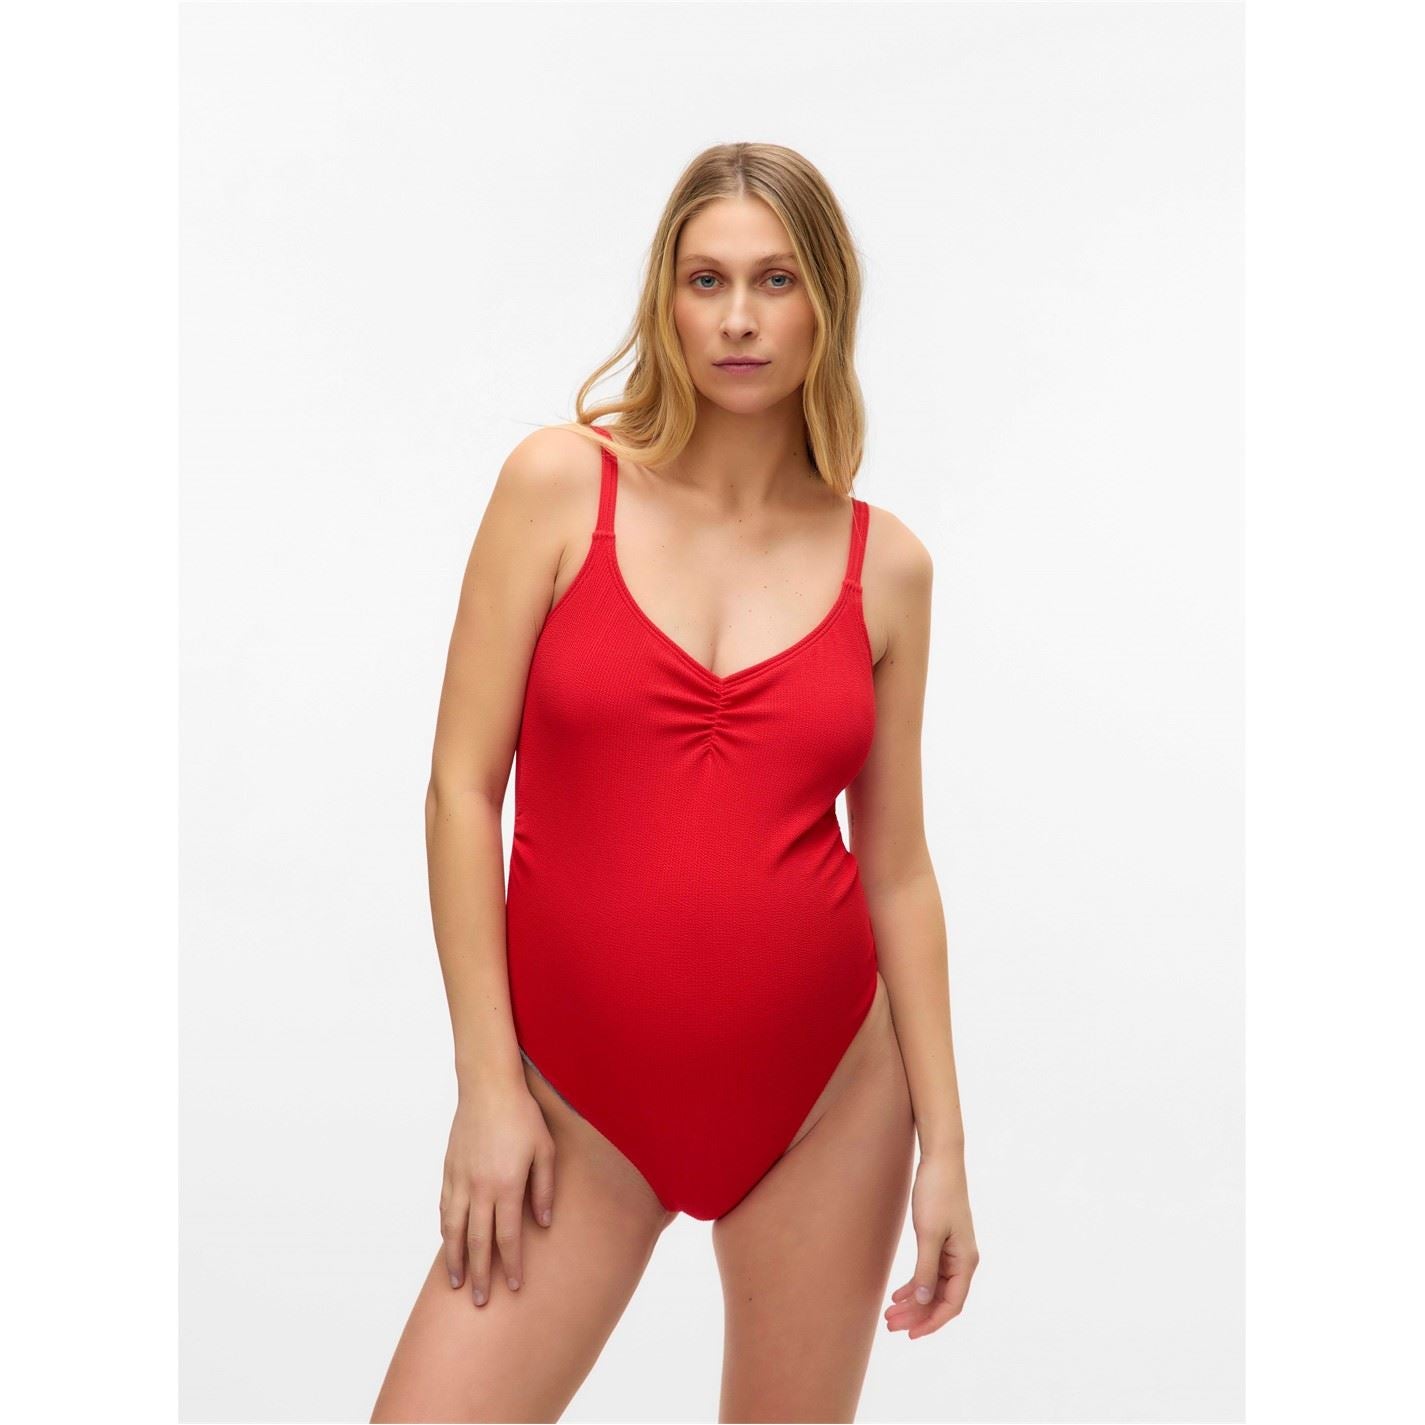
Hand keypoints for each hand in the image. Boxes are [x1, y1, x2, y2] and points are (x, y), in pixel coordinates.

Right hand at [439, 1078, 555, 1306]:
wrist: (488, 1086)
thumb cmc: (522, 1116)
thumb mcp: (545, 1150)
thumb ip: (543, 1188)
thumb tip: (544, 1223)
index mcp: (506, 1186)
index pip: (508, 1238)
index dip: (511, 1265)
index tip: (514, 1287)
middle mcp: (479, 1188)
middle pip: (477, 1242)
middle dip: (480, 1275)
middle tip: (480, 1302)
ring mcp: (460, 1179)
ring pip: (453, 1229)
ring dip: (455, 1259)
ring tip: (456, 1282)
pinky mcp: (449, 1169)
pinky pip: (445, 1207)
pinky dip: (445, 1229)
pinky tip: (448, 1240)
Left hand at [885, 1148, 978, 1338]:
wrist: (940, 1159)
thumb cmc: (937, 1192)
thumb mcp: (929, 1233)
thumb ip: (926, 1269)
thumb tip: (923, 1301)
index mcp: (966, 1261)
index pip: (951, 1304)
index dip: (931, 1322)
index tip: (910, 1334)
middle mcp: (962, 1260)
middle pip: (940, 1299)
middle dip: (917, 1315)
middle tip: (890, 1325)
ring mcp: (953, 1251)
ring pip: (933, 1287)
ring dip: (913, 1302)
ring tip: (889, 1313)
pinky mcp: (942, 1241)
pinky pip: (929, 1272)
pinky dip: (914, 1285)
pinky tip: (897, 1294)